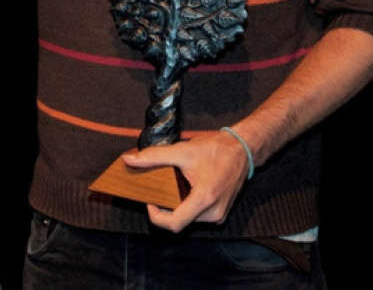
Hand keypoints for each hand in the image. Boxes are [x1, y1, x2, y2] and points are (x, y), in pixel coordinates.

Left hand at [120, 129, 249, 232]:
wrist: (243, 150)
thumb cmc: (216, 150)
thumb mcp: (182, 150)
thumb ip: (154, 157)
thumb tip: (129, 160)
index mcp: (204, 200)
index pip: (174, 224)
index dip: (156, 216)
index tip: (150, 201)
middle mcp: (213, 213)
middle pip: (180, 221)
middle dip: (165, 208)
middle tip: (158, 191)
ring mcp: (218, 215)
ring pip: (188, 219)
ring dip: (177, 206)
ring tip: (174, 187)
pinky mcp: (220, 213)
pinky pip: (197, 215)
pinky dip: (188, 205)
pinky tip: (186, 189)